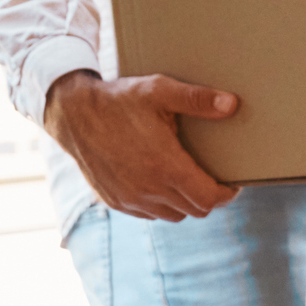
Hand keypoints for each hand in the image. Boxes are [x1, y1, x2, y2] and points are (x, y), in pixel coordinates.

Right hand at [43, 69, 240, 221]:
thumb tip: (233, 104)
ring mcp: (129, 199)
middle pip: (194, 210)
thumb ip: (198, 99)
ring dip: (185, 202)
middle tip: (214, 177)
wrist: (72, 114)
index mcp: (165, 167)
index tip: (233, 182)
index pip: (208, 199)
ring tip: (189, 178)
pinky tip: (162, 182)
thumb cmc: (119, 100)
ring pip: (172, 215)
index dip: (227, 194)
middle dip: (209, 197)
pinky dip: (161, 204)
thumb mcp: (160, 90)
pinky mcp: (114, 201)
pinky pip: (148, 213)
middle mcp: (147, 190)